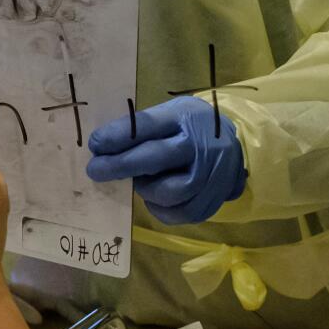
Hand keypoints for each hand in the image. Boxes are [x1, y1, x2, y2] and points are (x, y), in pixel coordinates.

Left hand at [85, 96, 245, 224]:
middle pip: (156, 157)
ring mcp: (212, 172)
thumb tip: (101, 149)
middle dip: (121, 166)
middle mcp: (201, 143)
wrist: (233, 142)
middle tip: (95, 171)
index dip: (118, 136)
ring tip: (140, 182)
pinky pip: (183, 213)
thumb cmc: (188, 127)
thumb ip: (140, 131)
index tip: (95, 144)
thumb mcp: (168, 115)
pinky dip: (162, 210)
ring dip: (146, 189)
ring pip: (170, 192)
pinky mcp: (216, 197)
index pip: (147, 125)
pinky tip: (155, 200)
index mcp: (184, 116)